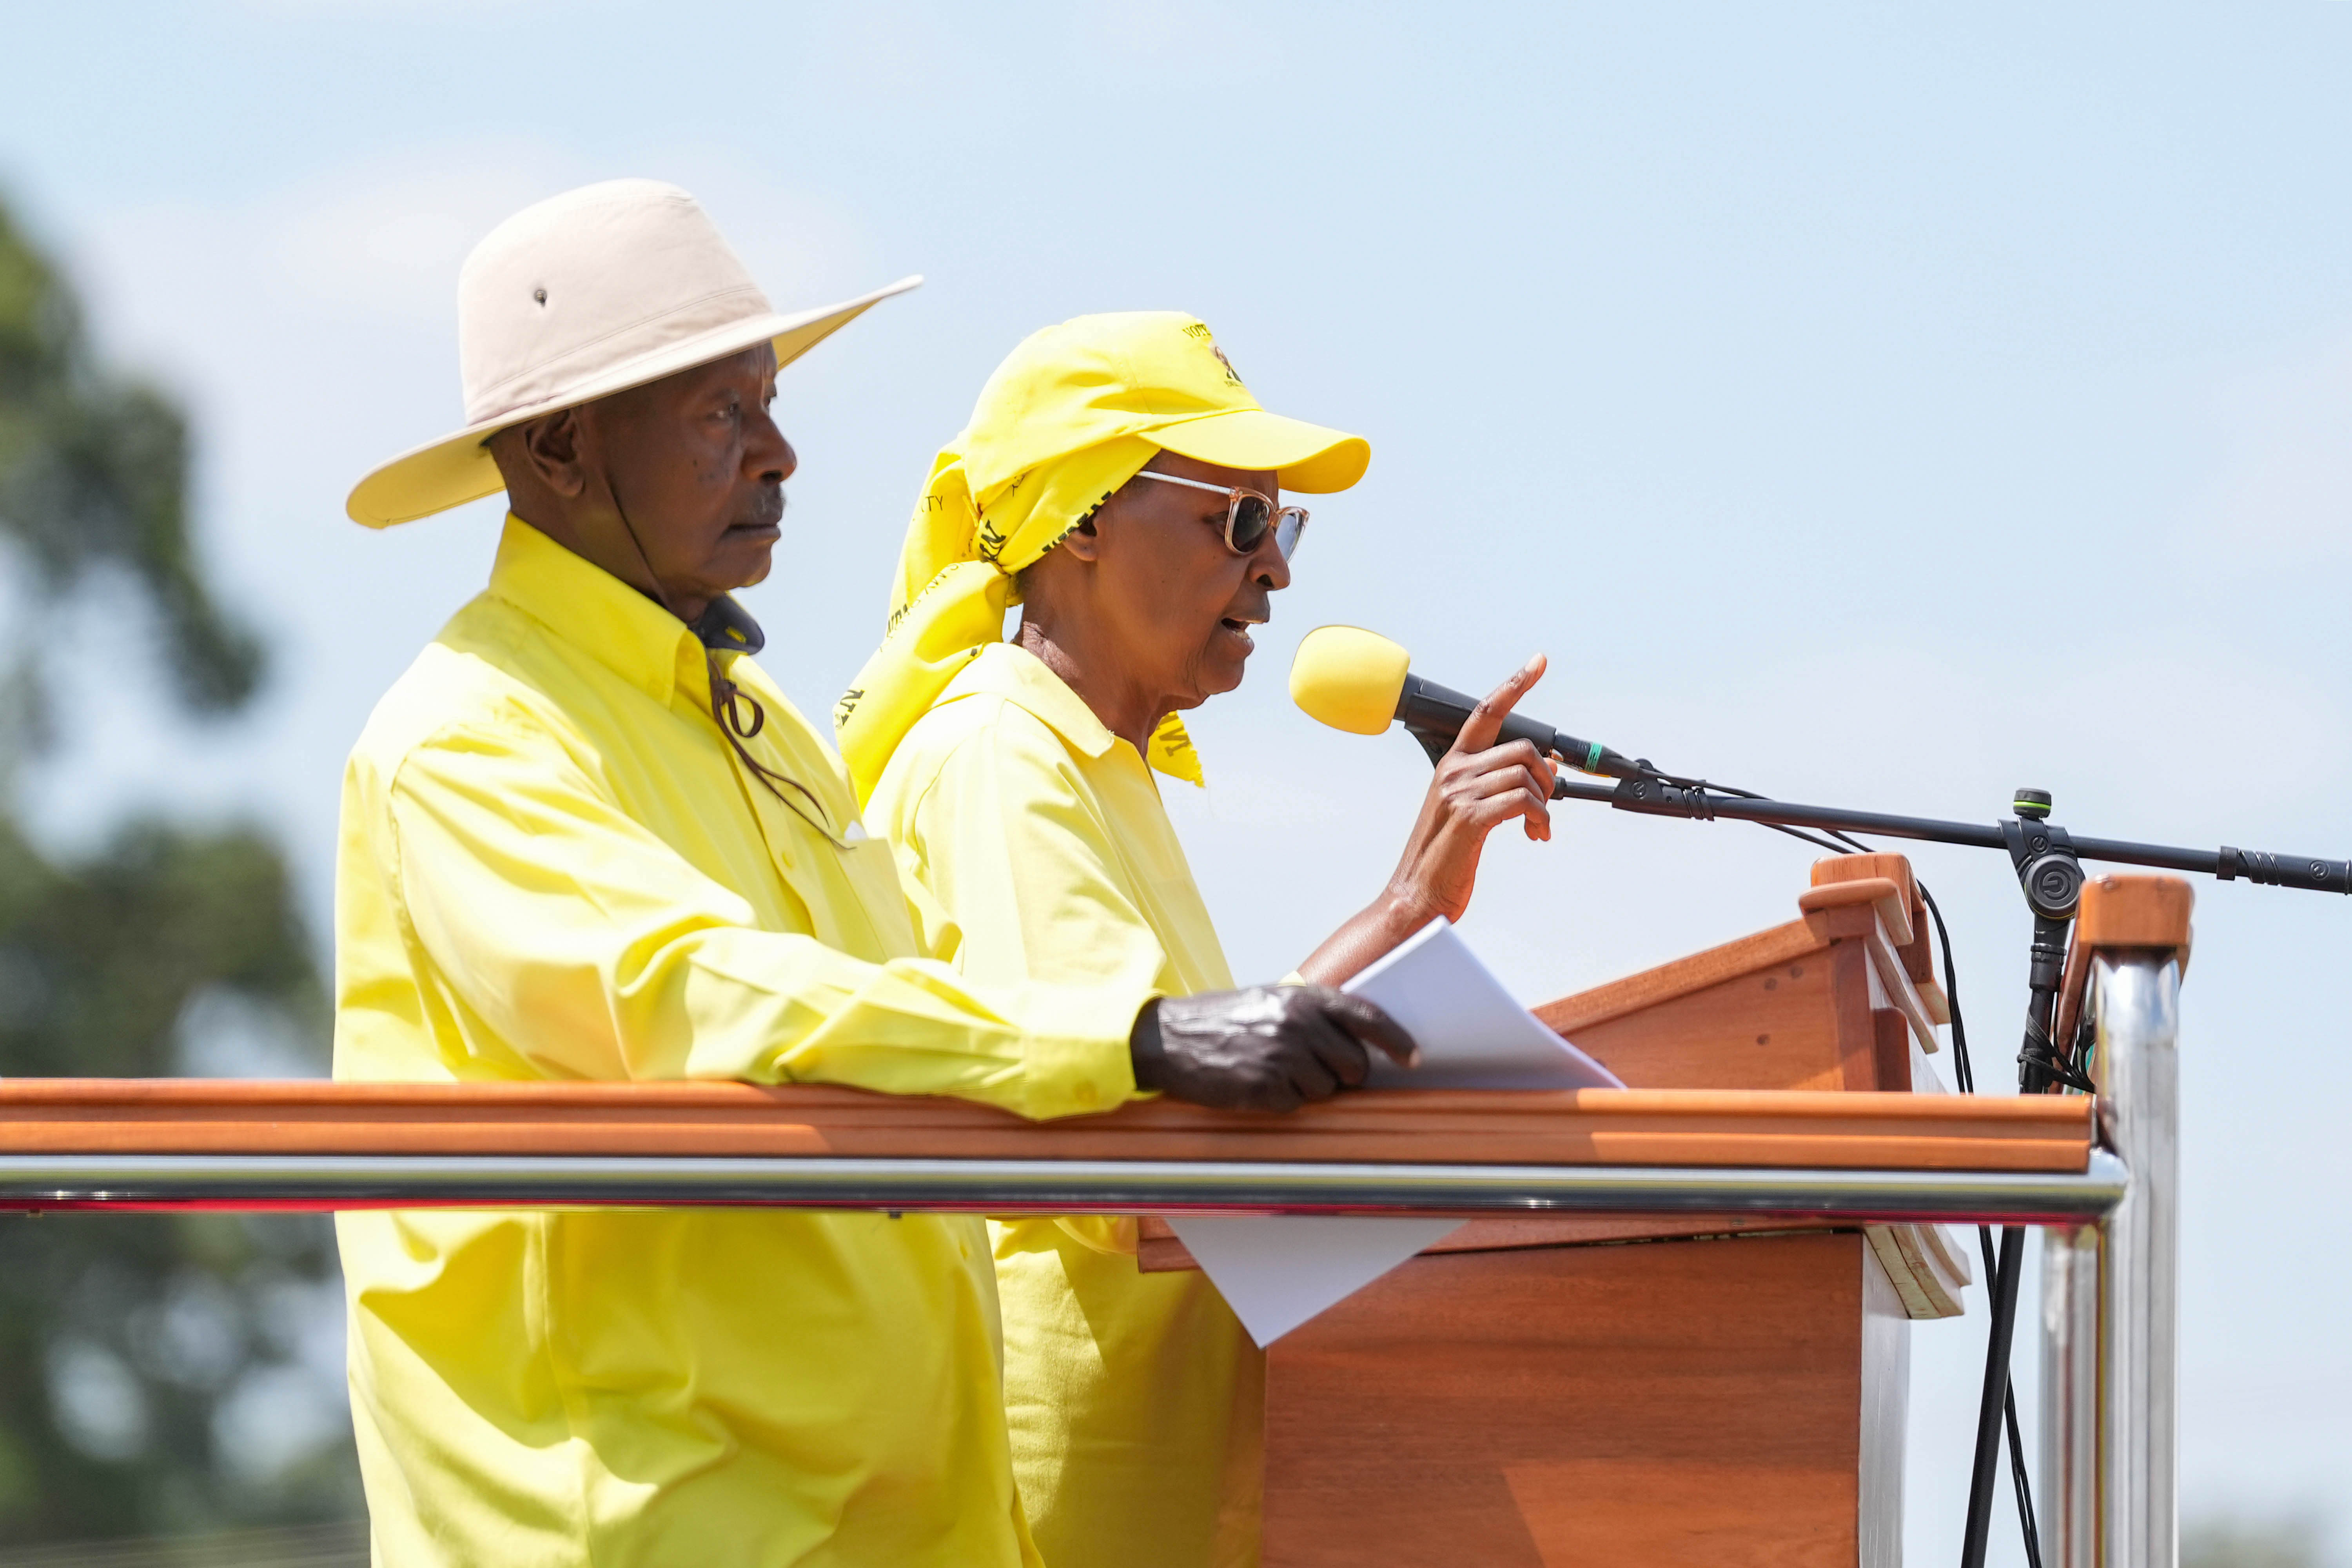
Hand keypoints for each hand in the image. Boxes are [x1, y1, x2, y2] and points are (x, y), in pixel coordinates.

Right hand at [1130, 987, 1419, 1112]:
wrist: (1169, 1038)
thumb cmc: (1223, 1020)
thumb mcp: (1270, 1000)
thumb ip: (1313, 1014)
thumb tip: (1359, 1043)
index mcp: (1301, 998)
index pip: (1366, 1017)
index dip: (1396, 1040)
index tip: (1413, 1058)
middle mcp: (1296, 1024)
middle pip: (1355, 1064)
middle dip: (1345, 1075)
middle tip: (1318, 1071)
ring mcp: (1280, 1057)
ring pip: (1328, 1090)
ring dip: (1309, 1089)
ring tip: (1275, 1073)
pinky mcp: (1263, 1088)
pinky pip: (1296, 1105)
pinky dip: (1282, 1102)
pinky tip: (1258, 1085)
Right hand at [1293, 656, 1558, 987]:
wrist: (1416, 896)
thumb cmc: (1443, 859)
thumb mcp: (1468, 813)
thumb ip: (1497, 787)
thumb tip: (1544, 772)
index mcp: (1451, 765)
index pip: (1485, 712)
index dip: (1514, 684)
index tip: (1537, 662)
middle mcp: (1453, 772)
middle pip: (1521, 747)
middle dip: (1545, 776)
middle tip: (1544, 806)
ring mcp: (1459, 793)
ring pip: (1526, 774)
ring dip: (1544, 804)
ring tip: (1537, 828)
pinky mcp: (1470, 818)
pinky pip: (1523, 801)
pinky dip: (1539, 818)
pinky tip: (1535, 836)